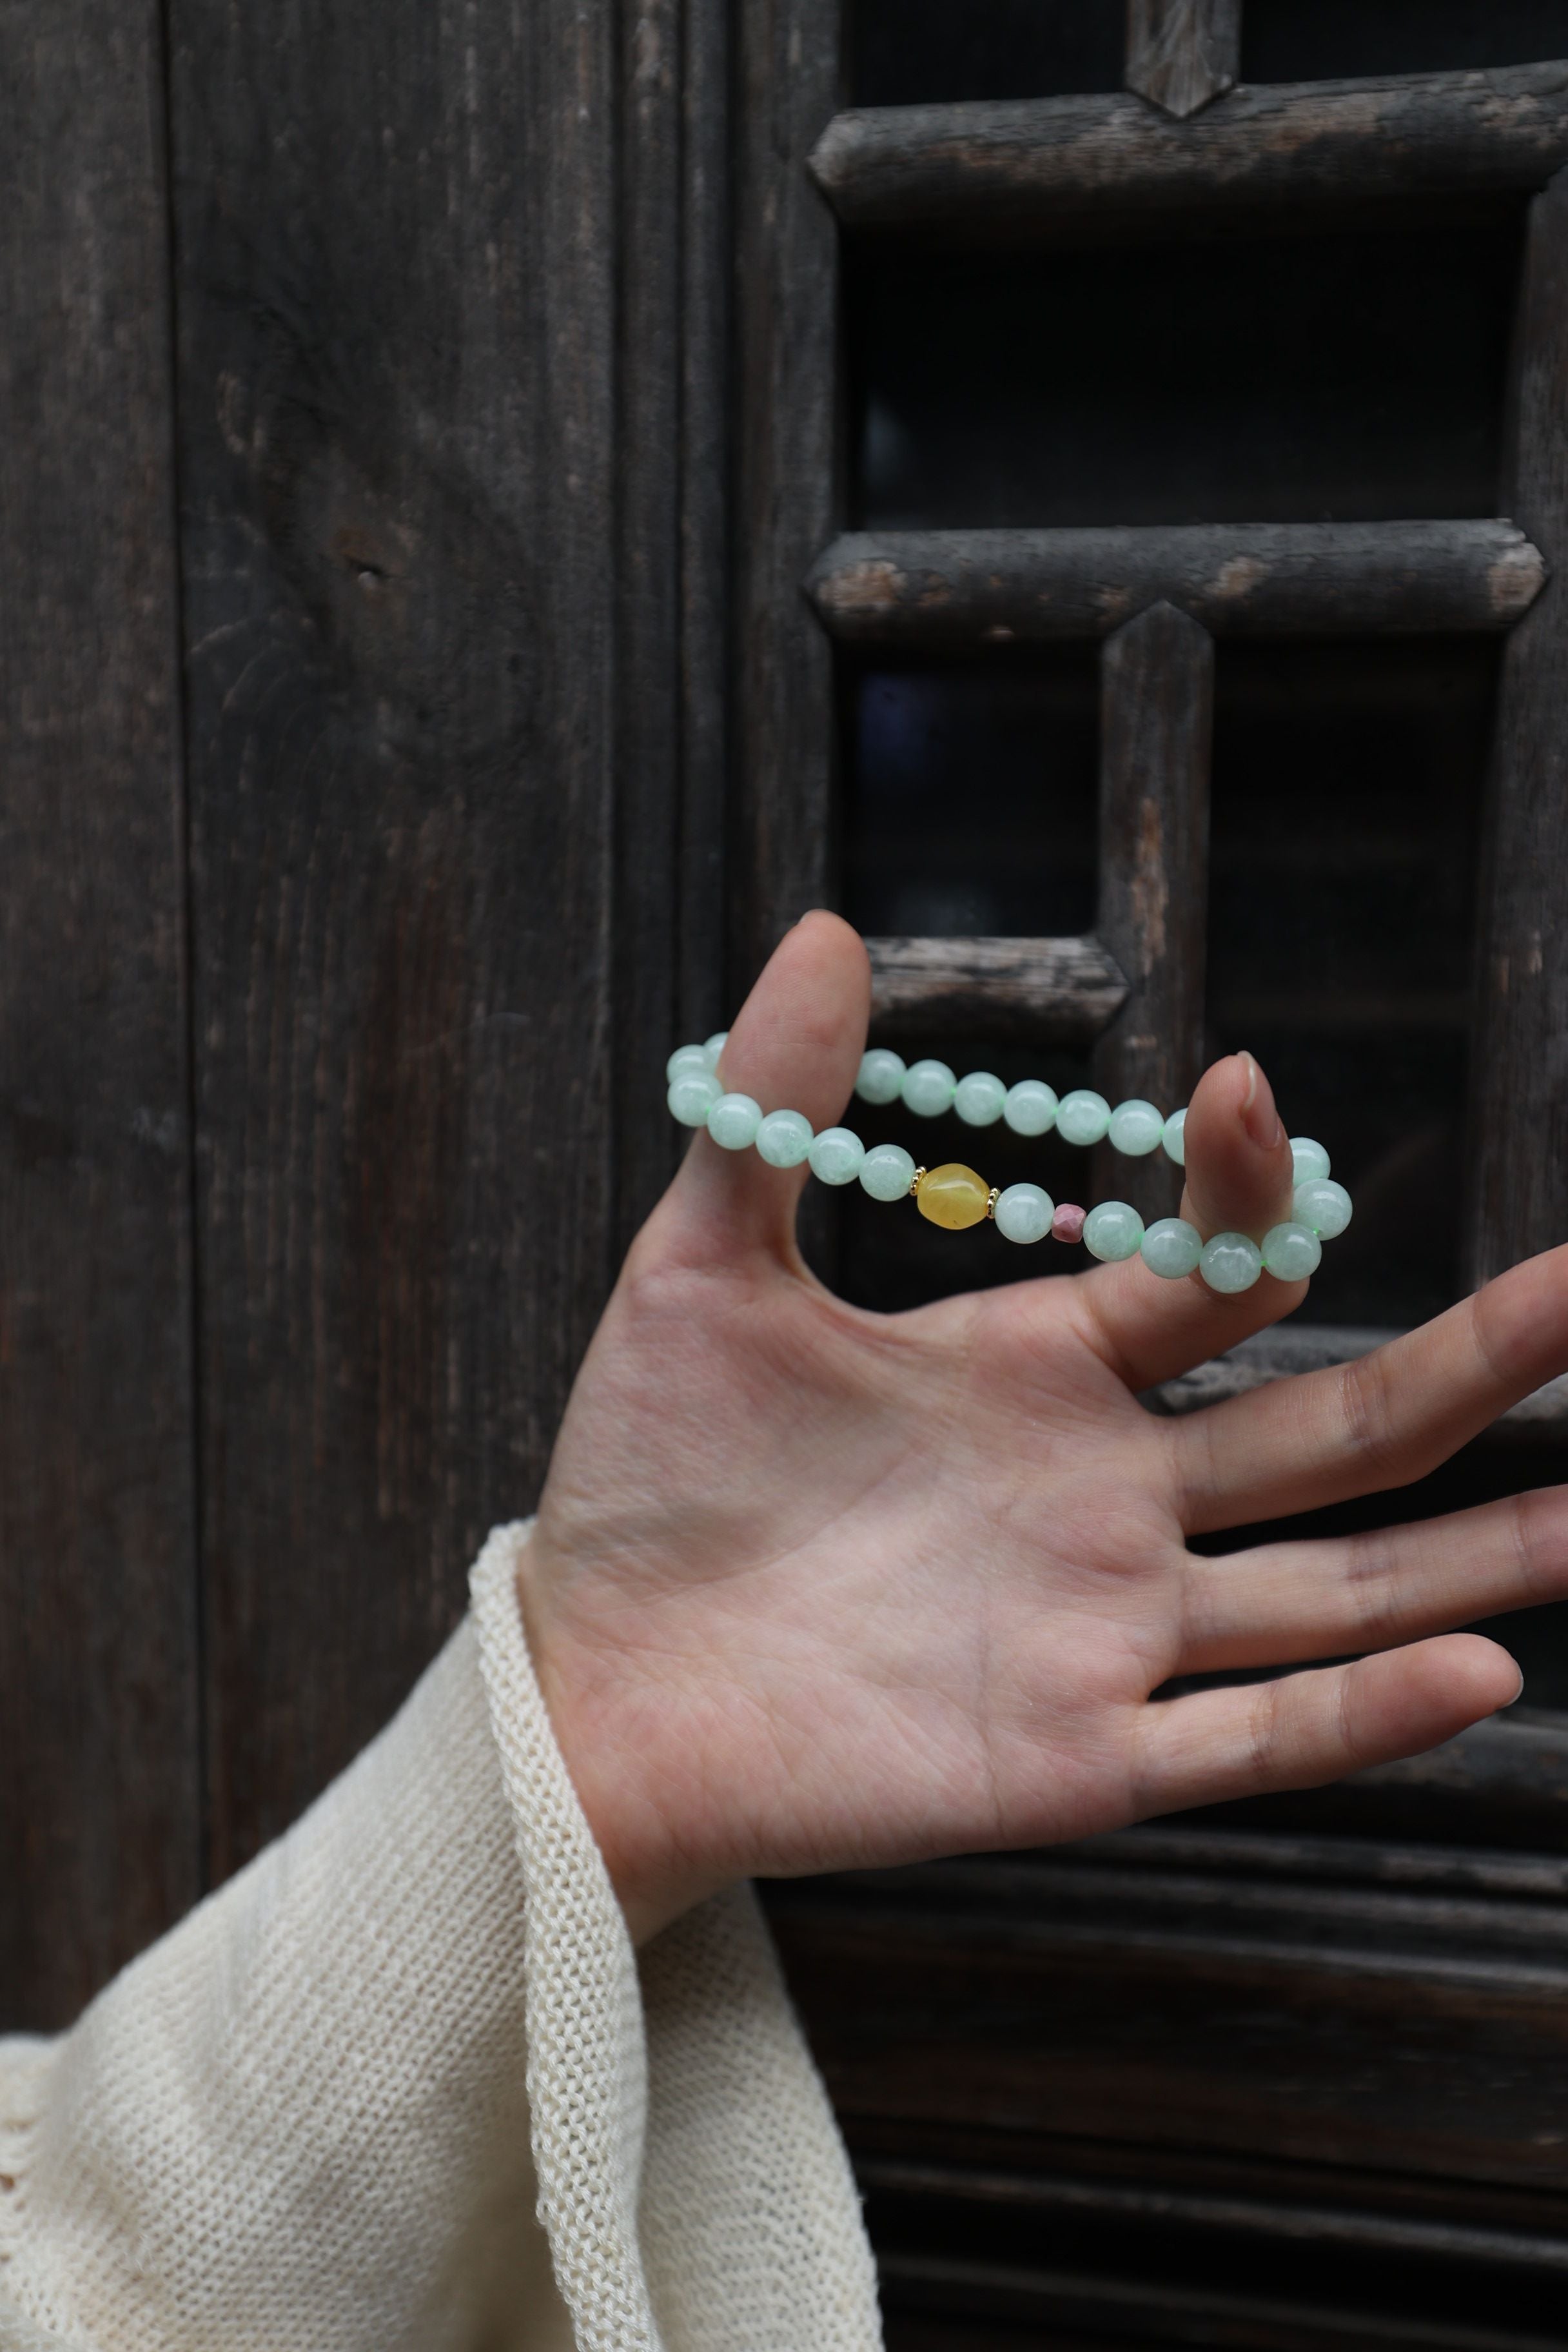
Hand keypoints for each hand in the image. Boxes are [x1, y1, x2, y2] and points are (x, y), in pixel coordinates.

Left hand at [519, 914, 1567, 1942]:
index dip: (1249, 1191)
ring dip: (1474, 1555)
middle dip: (1474, 1362)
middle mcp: (1107, 1497)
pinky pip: (1243, 1741)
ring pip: (1331, 1586)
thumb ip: (769, 1107)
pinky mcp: (1069, 1760)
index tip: (1248, 1087)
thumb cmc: (653, 1476)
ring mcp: (1104, 1632)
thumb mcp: (703, 1269)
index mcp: (1041, 1373)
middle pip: (1331, 1425)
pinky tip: (1479, 1671)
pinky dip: (1359, 1715)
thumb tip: (822, 926)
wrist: (596, 1675)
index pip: (1207, 1278)